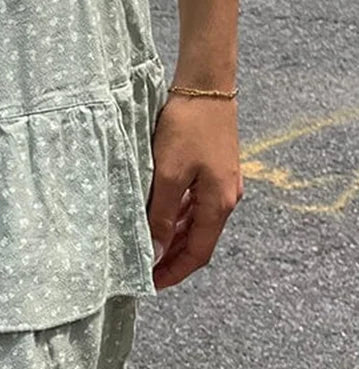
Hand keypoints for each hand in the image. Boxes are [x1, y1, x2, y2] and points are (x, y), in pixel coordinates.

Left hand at [146, 94, 243, 290]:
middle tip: (142, 270)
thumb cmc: (186, 128)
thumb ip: (160, 216)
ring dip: (172, 238)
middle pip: (198, 241)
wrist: (206, 84)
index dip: (173, 272)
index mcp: (219, 204)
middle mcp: (226, 198)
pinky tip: (156, 219)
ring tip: (145, 248)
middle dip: (171, 258)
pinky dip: (176, 217)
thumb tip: (154, 253)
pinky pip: (195, 205)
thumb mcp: (168, 175)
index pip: (197, 253)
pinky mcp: (214, 170)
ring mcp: (222, 184)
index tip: (150, 284)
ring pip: (195, 224)